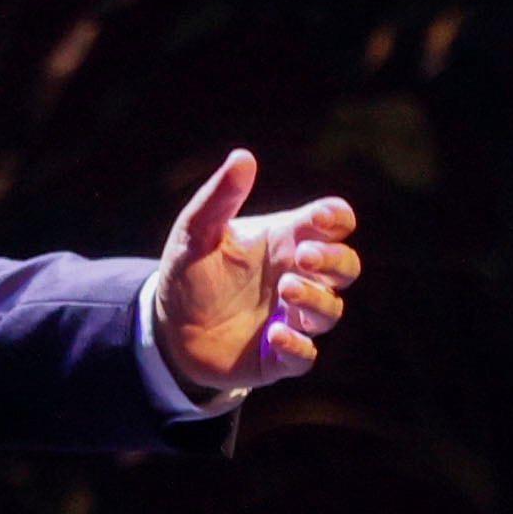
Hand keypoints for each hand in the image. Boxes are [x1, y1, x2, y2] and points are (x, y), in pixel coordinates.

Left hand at [155, 149, 360, 393]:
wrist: (166, 327)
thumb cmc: (188, 271)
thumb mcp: (195, 231)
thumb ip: (220, 197)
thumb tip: (243, 157)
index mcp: (283, 241)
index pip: (331, 224)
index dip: (336, 218)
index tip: (322, 217)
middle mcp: (297, 277)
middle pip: (346, 266)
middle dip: (335, 260)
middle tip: (304, 257)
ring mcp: (292, 317)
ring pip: (331, 310)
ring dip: (315, 299)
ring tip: (286, 287)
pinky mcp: (280, 355)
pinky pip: (305, 356)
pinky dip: (297, 346)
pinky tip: (276, 335)